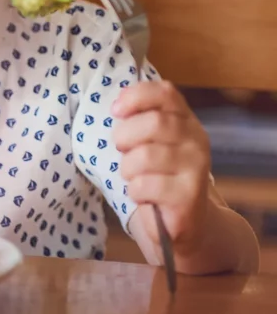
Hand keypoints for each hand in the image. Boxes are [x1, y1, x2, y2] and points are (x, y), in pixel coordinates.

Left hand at [112, 81, 211, 254]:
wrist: (185, 220)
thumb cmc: (158, 175)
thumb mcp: (149, 142)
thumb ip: (139, 120)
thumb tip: (118, 104)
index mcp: (185, 121)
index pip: (166, 93)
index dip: (136, 96)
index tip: (116, 110)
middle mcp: (197, 140)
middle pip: (153, 123)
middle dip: (124, 136)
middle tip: (122, 150)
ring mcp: (197, 168)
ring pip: (144, 156)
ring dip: (128, 168)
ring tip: (135, 176)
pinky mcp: (189, 196)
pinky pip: (145, 185)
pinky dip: (134, 191)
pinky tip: (144, 195)